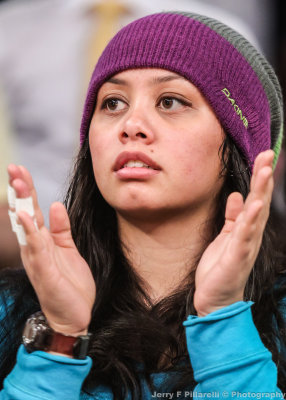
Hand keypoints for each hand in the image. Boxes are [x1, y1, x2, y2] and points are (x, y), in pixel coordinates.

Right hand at [8, 164, 95, 335]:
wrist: (74, 315)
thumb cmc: (70, 283)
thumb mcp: (69, 249)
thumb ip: (61, 228)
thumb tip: (56, 204)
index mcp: (42, 242)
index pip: (32, 211)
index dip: (27, 191)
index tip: (21, 170)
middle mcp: (35, 248)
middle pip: (25, 215)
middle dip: (20, 191)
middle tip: (14, 168)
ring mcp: (37, 260)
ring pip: (27, 228)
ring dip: (22, 205)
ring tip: (17, 183)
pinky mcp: (44, 273)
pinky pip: (36, 249)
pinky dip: (31, 232)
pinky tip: (26, 217)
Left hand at [194, 150, 273, 316]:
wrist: (216, 299)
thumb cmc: (221, 267)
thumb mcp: (225, 236)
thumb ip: (232, 216)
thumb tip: (238, 195)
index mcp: (246, 228)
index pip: (256, 198)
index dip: (259, 178)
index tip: (263, 157)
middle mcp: (250, 234)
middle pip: (260, 201)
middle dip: (264, 178)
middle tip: (268, 154)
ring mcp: (246, 245)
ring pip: (256, 215)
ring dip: (261, 193)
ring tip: (265, 172)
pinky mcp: (237, 256)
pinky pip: (244, 235)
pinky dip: (250, 220)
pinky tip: (254, 205)